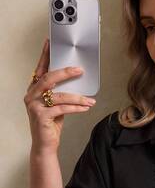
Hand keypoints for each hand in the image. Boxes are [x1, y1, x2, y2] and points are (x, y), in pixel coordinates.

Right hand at [23, 37, 96, 153]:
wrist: (44, 144)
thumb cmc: (50, 124)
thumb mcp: (55, 105)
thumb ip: (60, 93)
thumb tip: (76, 82)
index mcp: (34, 90)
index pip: (40, 69)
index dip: (45, 56)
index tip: (50, 43)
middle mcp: (31, 95)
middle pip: (48, 78)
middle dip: (66, 73)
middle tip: (79, 70)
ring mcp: (34, 106)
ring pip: (59, 95)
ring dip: (78, 97)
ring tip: (90, 100)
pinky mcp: (41, 116)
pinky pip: (62, 108)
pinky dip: (76, 108)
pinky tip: (86, 107)